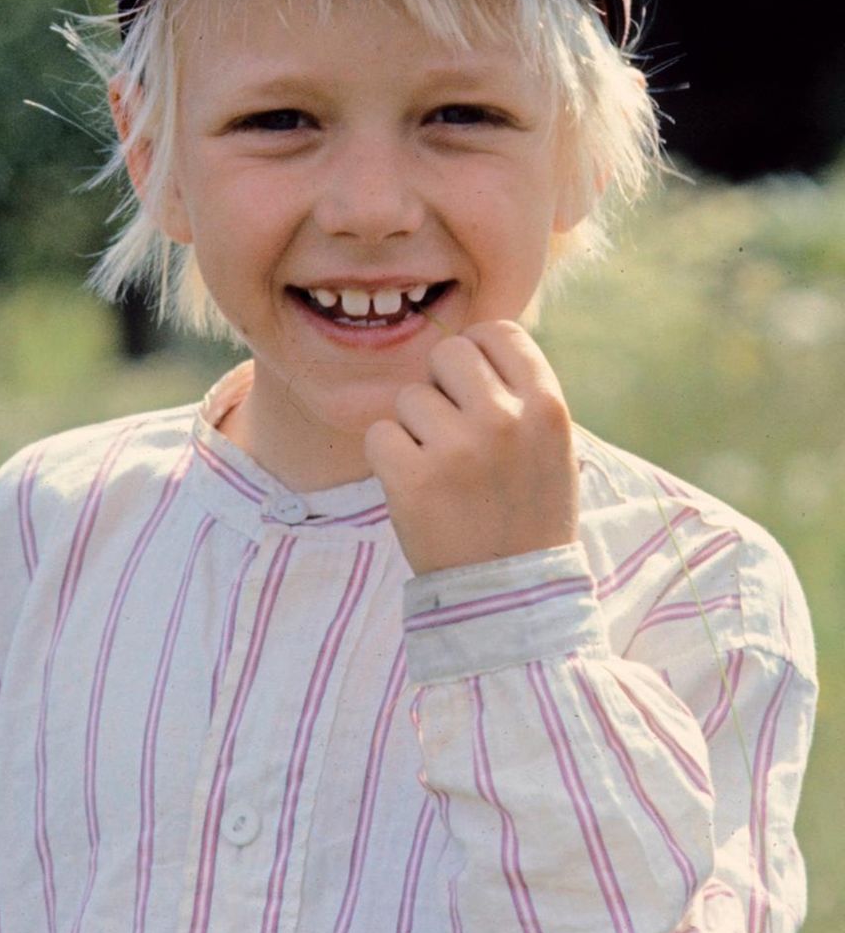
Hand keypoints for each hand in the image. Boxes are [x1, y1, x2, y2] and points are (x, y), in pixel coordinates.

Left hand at [364, 320, 578, 575]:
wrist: (513, 601)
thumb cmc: (529, 514)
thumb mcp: (551, 447)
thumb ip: (519, 393)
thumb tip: (470, 342)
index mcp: (547, 406)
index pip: (497, 332)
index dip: (478, 353)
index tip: (473, 385)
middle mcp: (504, 419)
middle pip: (447, 353)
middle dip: (441, 386)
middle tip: (452, 432)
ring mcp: (457, 448)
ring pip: (409, 396)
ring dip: (415, 429)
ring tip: (443, 472)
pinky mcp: (412, 479)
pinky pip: (379, 435)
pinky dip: (389, 459)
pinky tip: (417, 488)